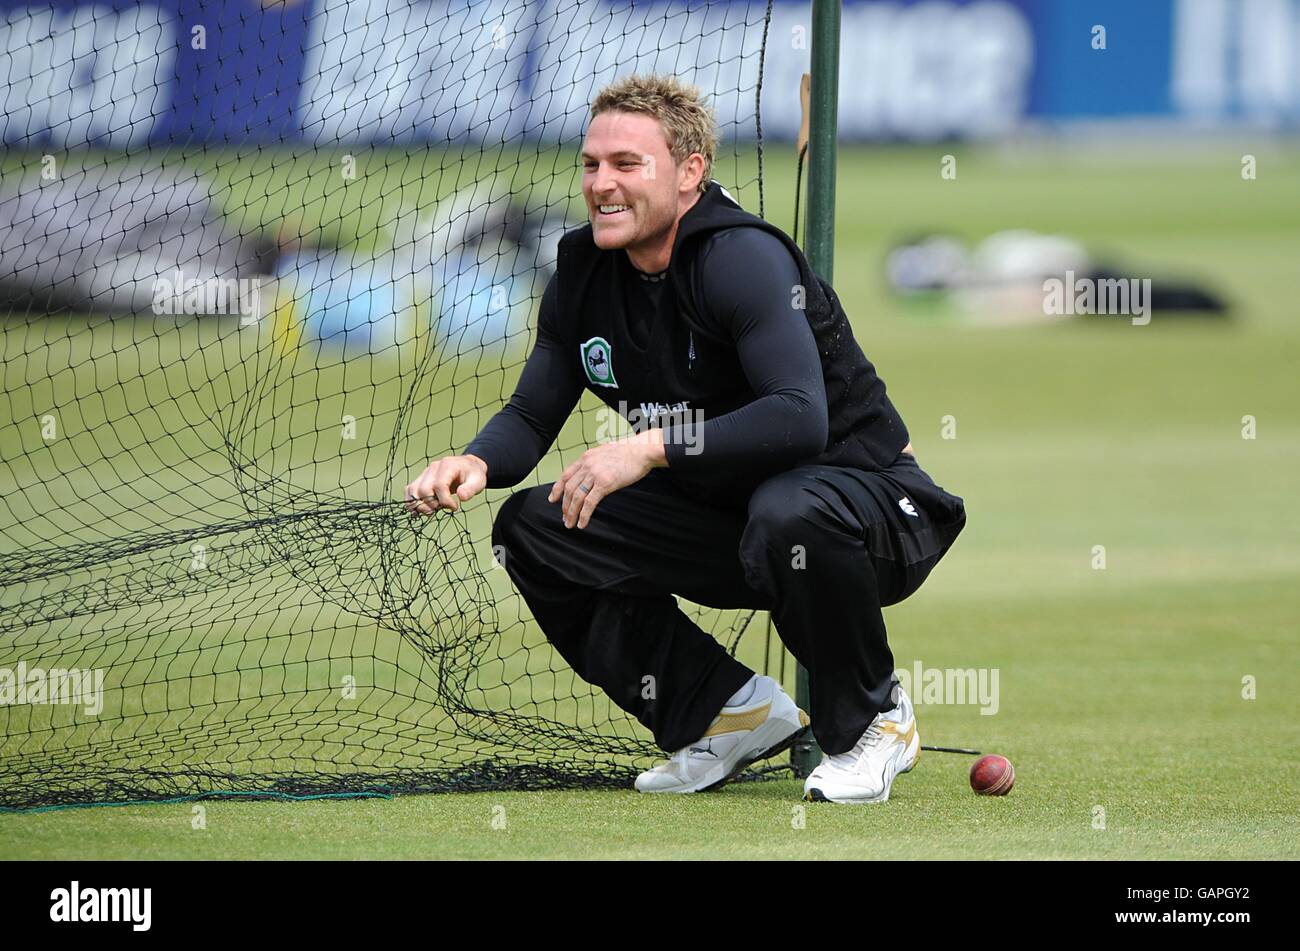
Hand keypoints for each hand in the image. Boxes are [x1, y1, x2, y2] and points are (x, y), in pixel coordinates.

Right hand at [404, 454, 487, 515]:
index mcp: (447, 465)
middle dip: (432, 504)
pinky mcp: (420, 479)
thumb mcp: (479, 481)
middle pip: (423, 490)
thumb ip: (471, 489)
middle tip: (442, 509)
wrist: (467, 467)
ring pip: (413, 491)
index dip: (445, 501)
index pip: (439, 485)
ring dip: (420, 505)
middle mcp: (433, 468)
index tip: (454, 507)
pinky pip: (409, 490)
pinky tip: (420, 511)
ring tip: (431, 511)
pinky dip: (411, 502)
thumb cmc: (472, 474)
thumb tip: (461, 497)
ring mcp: (425, 473)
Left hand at [549, 429, 665, 528]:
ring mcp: (595, 474)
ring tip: (570, 523)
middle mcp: (587, 465)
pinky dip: (583, 515)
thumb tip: (590, 474)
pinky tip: (582, 523)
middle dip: (565, 506)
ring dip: (571, 513)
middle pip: (569, 488)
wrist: (641, 451)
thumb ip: (594, 462)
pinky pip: (589, 503)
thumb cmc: (628, 453)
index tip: (553, 499)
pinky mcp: (605, 483)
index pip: (565, 475)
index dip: (557, 489)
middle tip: (565, 517)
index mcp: (586, 457)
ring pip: (576, 497)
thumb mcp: (605, 453)